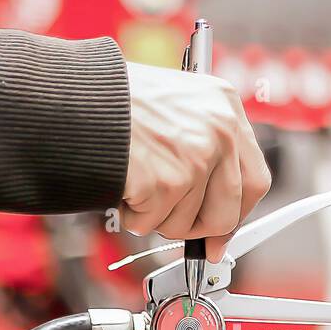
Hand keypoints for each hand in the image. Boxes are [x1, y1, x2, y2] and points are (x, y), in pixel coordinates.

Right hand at [122, 62, 270, 260]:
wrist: (74, 95)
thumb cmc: (115, 100)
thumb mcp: (177, 107)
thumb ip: (205, 151)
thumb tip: (217, 213)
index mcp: (226, 107)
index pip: (255, 180)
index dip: (238, 214)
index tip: (221, 234)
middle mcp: (220, 131)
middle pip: (227, 213)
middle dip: (199, 230)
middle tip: (174, 225)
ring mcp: (196, 157)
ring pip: (186, 224)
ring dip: (156, 216)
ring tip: (136, 180)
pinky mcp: (167, 181)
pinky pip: (152, 224)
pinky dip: (131, 214)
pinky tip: (123, 182)